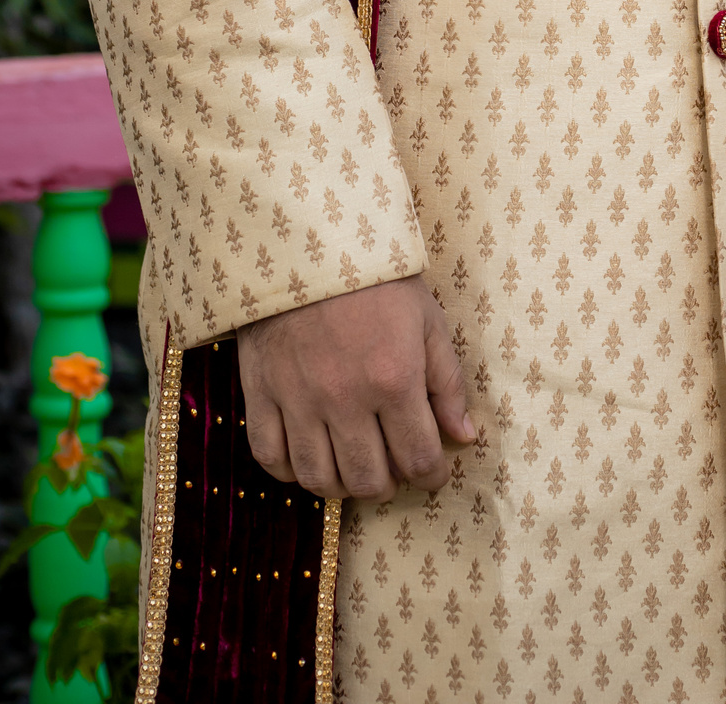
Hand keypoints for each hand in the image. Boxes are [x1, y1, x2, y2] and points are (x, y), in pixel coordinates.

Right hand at [237, 273, 474, 500]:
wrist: (308, 239)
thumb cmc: (376, 278)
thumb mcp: (427, 320)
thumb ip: (448, 383)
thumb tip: (464, 438)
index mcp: (395, 379)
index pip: (418, 459)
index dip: (431, 478)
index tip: (432, 475)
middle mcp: (346, 399)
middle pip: (368, 480)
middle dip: (388, 485)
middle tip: (392, 469)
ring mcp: (299, 399)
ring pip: (318, 479)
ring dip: (342, 486)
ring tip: (353, 467)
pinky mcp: (261, 392)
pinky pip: (269, 457)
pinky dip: (290, 471)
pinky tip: (308, 457)